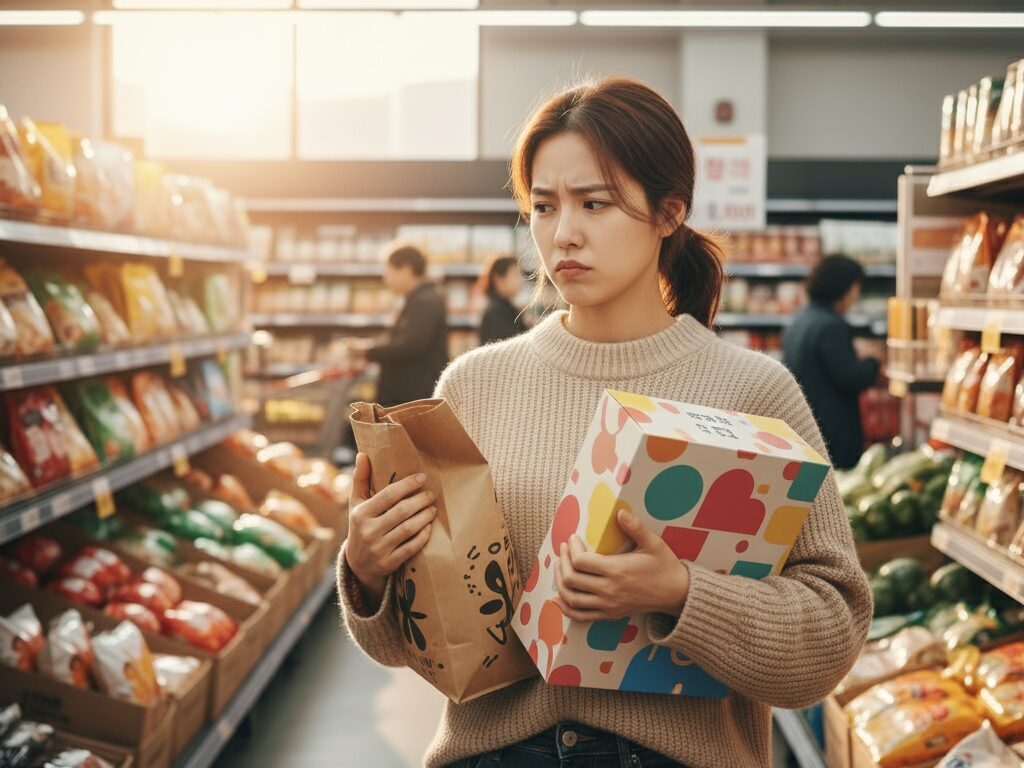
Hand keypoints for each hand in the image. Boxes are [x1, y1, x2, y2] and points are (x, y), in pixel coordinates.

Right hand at [345, 453, 437, 604]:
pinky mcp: (389, 563)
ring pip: (408, 529)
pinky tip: (429, 526)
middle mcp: (368, 531)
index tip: (422, 477)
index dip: (408, 485)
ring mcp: (379, 549)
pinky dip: (423, 536)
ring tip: (433, 508)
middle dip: (420, 500)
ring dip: (425, 517)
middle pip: (402, 512)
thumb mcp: (356, 504)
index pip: (388, 496)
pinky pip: (411, 547)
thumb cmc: (361, 525)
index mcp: (361, 514)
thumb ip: (360, 479)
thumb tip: (363, 454)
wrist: (358, 564)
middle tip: (431, 494)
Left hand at [553, 509, 688, 621]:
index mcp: (617, 571)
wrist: (677, 594)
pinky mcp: (609, 615)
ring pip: (571, 598)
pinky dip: (566, 608)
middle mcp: (609, 591)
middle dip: (562, 562)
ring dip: (560, 582)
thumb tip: (620, 512)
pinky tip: (559, 598)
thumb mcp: (654, 543)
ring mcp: (608, 605)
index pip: (581, 562)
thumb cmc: (665, 566)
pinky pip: (581, 616)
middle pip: (571, 580)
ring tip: (560, 567)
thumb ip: (635, 527)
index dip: (572, 549)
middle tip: (564, 549)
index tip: (573, 539)